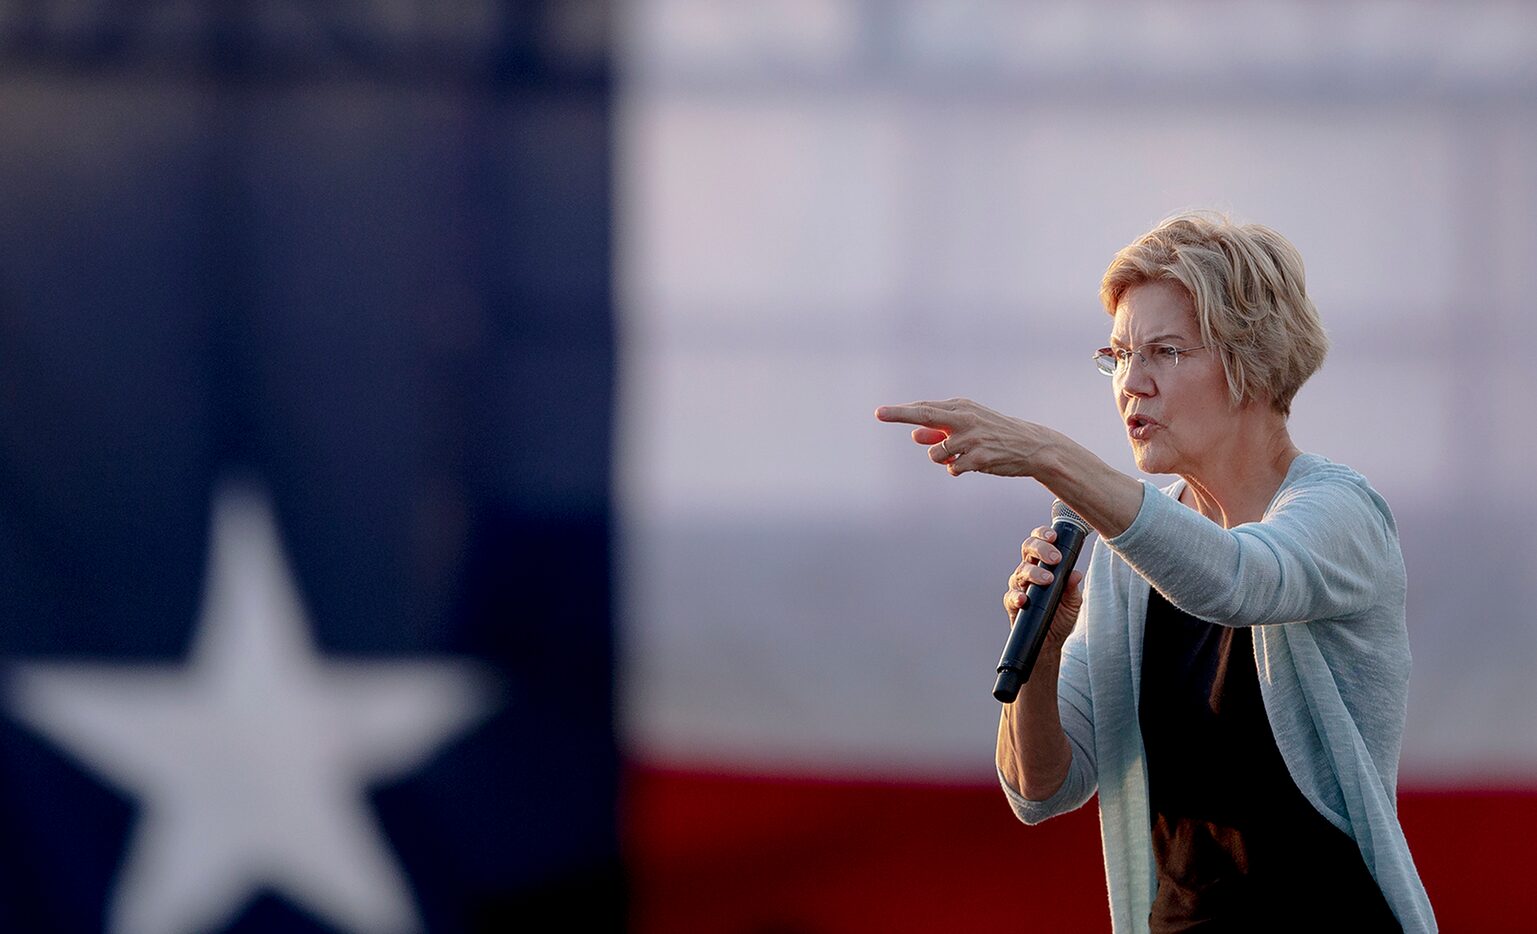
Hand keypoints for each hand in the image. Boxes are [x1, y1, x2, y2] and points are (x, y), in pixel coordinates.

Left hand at [874, 398, 1058, 477]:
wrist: (1032, 446)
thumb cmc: (994, 434)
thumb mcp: (969, 426)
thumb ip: (941, 430)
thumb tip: (914, 435)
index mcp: (961, 407)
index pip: (925, 408)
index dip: (901, 411)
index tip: (880, 413)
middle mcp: (965, 419)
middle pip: (925, 416)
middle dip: (900, 414)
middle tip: (879, 413)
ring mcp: (971, 438)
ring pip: (936, 454)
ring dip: (942, 459)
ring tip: (962, 455)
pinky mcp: (978, 458)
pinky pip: (952, 469)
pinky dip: (957, 469)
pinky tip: (974, 464)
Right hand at [1003, 525, 1084, 647]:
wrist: (1052, 641)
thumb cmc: (1061, 616)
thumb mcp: (1073, 601)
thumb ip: (1072, 587)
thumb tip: (1076, 574)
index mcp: (1042, 564)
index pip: (1039, 541)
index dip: (1043, 535)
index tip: (1054, 536)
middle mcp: (1028, 571)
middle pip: (1027, 549)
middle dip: (1040, 548)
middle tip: (1055, 558)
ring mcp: (1019, 587)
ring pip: (1020, 571)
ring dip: (1034, 573)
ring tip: (1047, 579)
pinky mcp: (1012, 605)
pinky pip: (1010, 597)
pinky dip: (1016, 596)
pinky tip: (1024, 598)